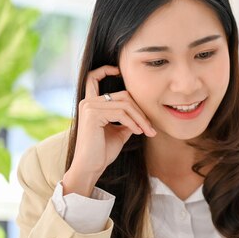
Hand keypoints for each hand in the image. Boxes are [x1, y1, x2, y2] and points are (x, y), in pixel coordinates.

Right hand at [63, 65, 156, 195]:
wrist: (91, 167)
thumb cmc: (103, 151)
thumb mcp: (119, 132)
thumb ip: (127, 119)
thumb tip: (141, 113)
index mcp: (91, 104)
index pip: (93, 78)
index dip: (105, 70)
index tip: (118, 70)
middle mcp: (87, 102)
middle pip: (123, 95)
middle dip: (140, 111)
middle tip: (150, 127)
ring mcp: (89, 106)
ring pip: (124, 104)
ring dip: (140, 118)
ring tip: (147, 131)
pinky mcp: (92, 114)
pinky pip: (121, 113)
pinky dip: (133, 122)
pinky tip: (138, 132)